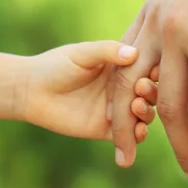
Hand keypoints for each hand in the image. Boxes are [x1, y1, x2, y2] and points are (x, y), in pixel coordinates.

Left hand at [18, 41, 157, 141]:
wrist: (32, 91)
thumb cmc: (57, 65)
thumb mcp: (82, 54)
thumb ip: (107, 51)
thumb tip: (134, 53)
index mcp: (122, 65)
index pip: (148, 68)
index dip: (155, 70)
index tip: (154, 69)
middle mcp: (124, 87)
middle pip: (151, 93)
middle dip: (152, 93)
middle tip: (141, 89)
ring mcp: (118, 109)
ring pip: (144, 115)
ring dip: (147, 113)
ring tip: (135, 107)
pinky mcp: (107, 129)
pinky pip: (129, 136)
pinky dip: (137, 136)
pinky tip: (136, 132)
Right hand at [109, 0, 187, 186]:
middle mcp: (171, 31)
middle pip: (166, 107)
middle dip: (182, 148)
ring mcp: (153, 19)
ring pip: (132, 85)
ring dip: (134, 124)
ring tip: (135, 154)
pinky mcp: (147, 10)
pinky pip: (126, 58)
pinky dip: (126, 89)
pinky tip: (133, 107)